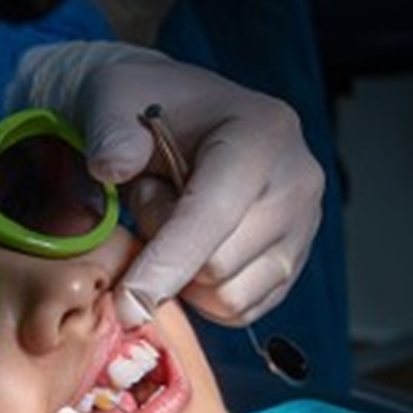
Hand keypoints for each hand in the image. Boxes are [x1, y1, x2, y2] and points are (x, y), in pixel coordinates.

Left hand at [11, 42, 324, 326]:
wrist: (175, 117)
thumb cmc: (141, 108)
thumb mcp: (111, 100)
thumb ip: (109, 132)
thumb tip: (113, 167)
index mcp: (261, 134)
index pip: (214, 215)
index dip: (166, 264)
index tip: (126, 304)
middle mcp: (297, 181)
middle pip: (219, 267)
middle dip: (165, 250)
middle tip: (153, 197)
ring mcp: (303, 225)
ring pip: (228, 298)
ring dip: (184, 274)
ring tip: (174, 216)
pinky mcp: (292, 262)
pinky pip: (238, 311)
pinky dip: (203, 294)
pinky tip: (192, 245)